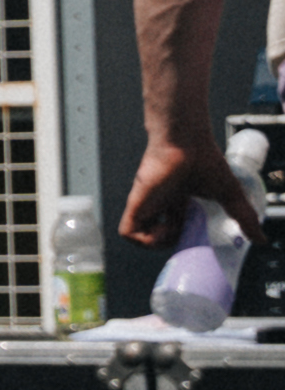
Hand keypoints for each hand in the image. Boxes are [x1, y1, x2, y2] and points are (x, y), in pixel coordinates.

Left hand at [128, 134, 261, 246]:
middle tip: (187, 239)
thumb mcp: (229, 196)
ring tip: (174, 229)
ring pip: (141, 237)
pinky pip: (128, 233)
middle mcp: (160, 205)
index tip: (198, 241)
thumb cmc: (205, 162)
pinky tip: (164, 227)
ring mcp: (147, 205)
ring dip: (158, 243)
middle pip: (157, 236)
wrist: (186, 143)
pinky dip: (145, 239)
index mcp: (177, 202)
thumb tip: (260, 239)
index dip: (183, 240)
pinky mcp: (136, 204)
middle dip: (172, 245)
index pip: (174, 230)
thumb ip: (244, 217)